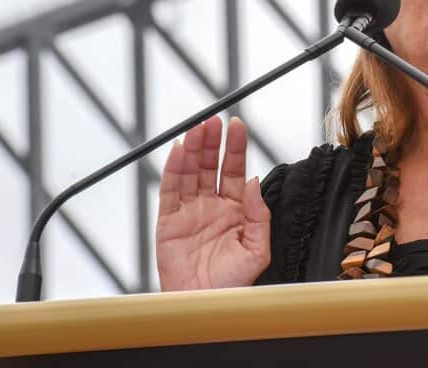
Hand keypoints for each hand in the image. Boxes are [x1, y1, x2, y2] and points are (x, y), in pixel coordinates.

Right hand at [156, 116, 270, 290]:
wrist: (206, 305)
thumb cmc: (233, 283)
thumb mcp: (257, 249)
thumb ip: (259, 215)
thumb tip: (254, 182)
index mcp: (236, 210)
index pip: (236, 171)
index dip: (236, 148)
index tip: (237, 126)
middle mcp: (212, 206)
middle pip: (211, 166)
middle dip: (212, 142)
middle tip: (214, 121)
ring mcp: (190, 212)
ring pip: (190, 173)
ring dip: (193, 149)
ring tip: (197, 129)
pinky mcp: (168, 221)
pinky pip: (170, 191)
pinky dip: (172, 170)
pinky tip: (178, 152)